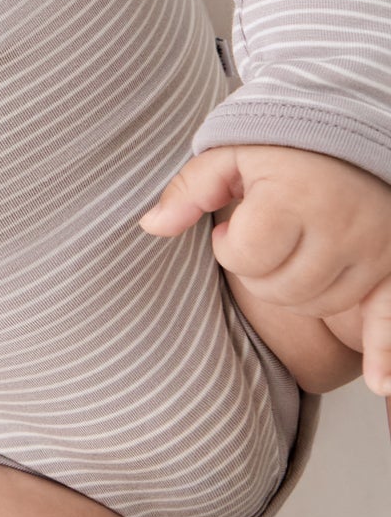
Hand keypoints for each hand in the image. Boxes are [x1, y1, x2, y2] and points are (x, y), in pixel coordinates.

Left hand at [138, 144, 390, 395]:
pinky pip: (389, 322)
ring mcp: (372, 253)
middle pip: (279, 288)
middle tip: (264, 239)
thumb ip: (189, 190)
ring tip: (293, 251)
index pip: (246, 256)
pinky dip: (385, 355)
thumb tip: (149, 226)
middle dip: (257, 270)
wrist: (354, 130)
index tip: (234, 226)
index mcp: (295, 198)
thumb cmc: (286, 146)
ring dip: (294, 291)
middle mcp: (339, 228)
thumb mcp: (231, 153)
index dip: (229, 245)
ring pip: (316, 305)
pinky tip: (381, 385)